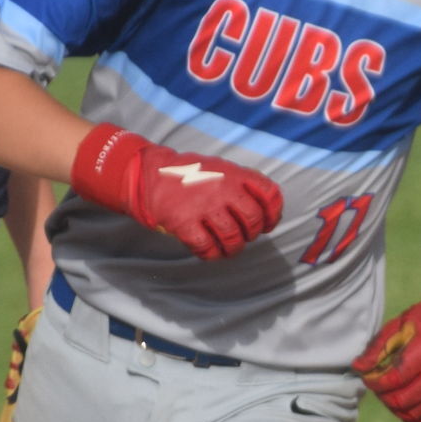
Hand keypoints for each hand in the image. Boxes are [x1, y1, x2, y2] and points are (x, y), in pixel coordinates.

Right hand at [71, 123, 281, 259]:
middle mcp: (222, 189)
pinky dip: (211, 254)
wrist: (148, 173)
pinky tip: (207, 250)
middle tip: (241, 236)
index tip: (265, 224)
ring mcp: (203, 207)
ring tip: (227, 247)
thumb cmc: (188, 174)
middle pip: (252, 221)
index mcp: (234, 174)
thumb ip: (243, 183)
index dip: (273, 215)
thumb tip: (267, 210)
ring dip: (233, 249)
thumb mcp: (219, 167)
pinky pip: (207, 248)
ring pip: (233, 239)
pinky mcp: (184, 223)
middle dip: (250, 234)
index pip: (270, 195)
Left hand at [353, 247, 420, 421]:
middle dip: (383, 396)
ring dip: (395, 408)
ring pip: (413, 413)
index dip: (375, 382)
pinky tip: (404, 406)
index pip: (393, 379)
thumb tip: (359, 367)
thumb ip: (378, 348)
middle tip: (378, 387)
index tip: (367, 377)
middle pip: (401, 400)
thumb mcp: (399, 327)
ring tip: (390, 395)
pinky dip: (412, 418)